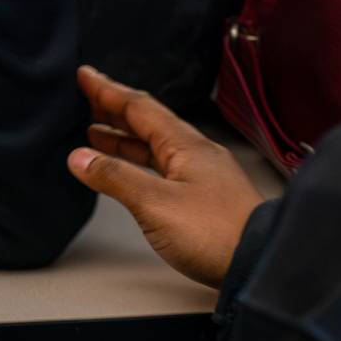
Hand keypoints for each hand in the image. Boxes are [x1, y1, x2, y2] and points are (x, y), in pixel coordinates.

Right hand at [67, 66, 264, 288]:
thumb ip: (115, 177)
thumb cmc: (215, 233)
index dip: (108, 90)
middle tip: (86, 100)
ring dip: (124, 138)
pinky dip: (139, 163)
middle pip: (148, 123)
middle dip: (114, 110)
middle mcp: (196, 154)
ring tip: (96, 134)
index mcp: (185, 144)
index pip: (139, 107)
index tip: (85, 75)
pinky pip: (164, 168)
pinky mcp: (205, 199)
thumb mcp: (155, 202)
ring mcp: (203, 176)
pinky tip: (129, 173)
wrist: (260, 265)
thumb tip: (80, 157)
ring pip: (156, 147)